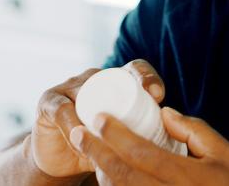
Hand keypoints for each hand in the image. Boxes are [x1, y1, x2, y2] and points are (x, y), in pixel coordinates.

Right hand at [31, 59, 165, 177]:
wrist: (63, 158)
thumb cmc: (103, 144)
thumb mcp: (128, 135)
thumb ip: (147, 130)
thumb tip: (179, 137)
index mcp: (117, 81)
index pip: (136, 69)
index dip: (148, 77)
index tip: (159, 95)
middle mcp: (95, 77)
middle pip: (114, 76)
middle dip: (130, 87)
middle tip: (146, 104)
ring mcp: (71, 86)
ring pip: (89, 93)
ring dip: (100, 113)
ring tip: (112, 133)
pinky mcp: (49, 101)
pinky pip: (63, 110)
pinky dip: (73, 125)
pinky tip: (81, 139)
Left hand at [69, 107, 228, 185]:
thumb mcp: (225, 153)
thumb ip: (195, 131)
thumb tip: (164, 113)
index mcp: (186, 176)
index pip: (142, 153)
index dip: (116, 135)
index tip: (99, 118)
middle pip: (122, 174)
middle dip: (96, 151)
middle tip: (78, 131)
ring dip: (100, 170)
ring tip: (88, 148)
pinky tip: (106, 173)